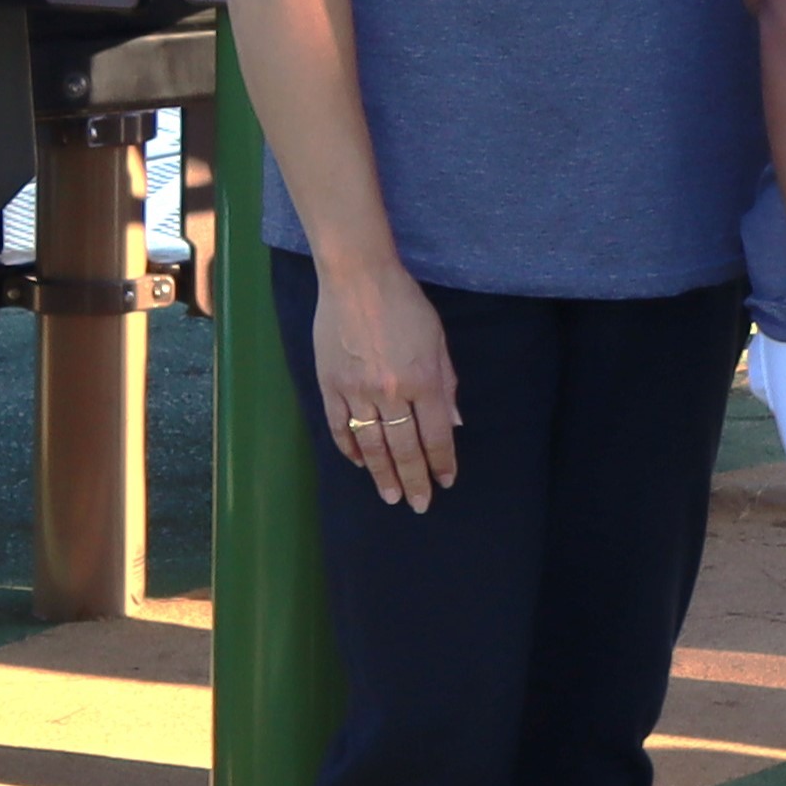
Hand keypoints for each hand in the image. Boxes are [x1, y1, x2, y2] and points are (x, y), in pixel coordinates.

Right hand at [310, 258, 460, 510]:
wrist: (358, 280)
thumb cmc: (406, 304)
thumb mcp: (438, 339)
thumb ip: (447, 382)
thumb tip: (454, 423)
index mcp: (423, 380)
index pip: (436, 435)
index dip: (442, 462)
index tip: (446, 481)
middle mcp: (391, 393)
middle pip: (405, 448)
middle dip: (414, 480)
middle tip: (419, 505)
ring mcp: (356, 392)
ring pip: (371, 445)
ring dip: (382, 475)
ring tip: (390, 497)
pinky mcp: (330, 387)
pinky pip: (340, 427)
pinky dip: (350, 450)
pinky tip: (361, 464)